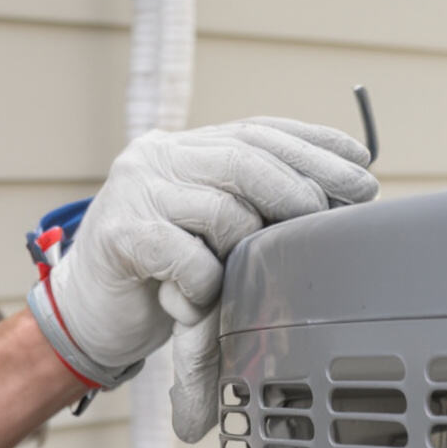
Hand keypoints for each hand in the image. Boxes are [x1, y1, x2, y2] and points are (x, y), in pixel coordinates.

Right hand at [32, 118, 374, 430]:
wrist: (83, 316)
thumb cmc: (157, 278)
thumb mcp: (209, 231)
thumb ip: (249, 205)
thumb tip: (332, 198)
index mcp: (182, 148)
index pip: (258, 131)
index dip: (314, 145)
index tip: (363, 165)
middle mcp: (155, 157)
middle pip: (245, 159)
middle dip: (301, 187)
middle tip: (337, 215)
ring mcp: (134, 192)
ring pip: (222, 209)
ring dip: (248, 248)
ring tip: (250, 274)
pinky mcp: (119, 235)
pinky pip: (188, 257)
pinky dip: (206, 282)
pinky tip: (203, 298)